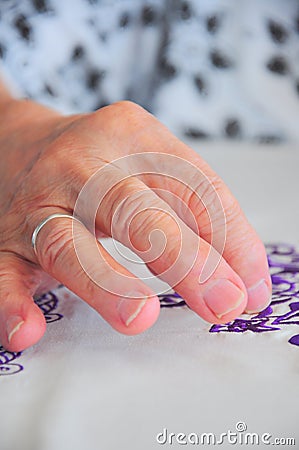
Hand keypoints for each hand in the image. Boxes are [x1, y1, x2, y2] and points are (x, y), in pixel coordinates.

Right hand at [0, 97, 270, 350]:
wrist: (18, 142)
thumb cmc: (98, 162)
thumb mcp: (150, 165)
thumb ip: (198, 219)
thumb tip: (245, 287)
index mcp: (132, 138)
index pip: (193, 188)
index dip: (231, 241)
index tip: (249, 291)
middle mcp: (82, 165)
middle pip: (133, 208)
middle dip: (183, 258)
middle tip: (221, 303)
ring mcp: (38, 201)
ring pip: (65, 240)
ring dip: (104, 281)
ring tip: (138, 317)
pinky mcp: (3, 237)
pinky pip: (4, 270)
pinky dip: (12, 301)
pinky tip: (28, 330)